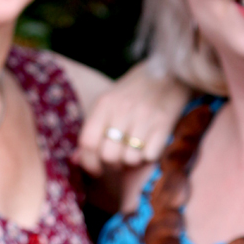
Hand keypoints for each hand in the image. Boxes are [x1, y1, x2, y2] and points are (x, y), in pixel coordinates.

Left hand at [76, 61, 190, 175]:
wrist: (169, 74)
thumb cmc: (133, 94)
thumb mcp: (108, 105)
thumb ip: (92, 131)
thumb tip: (75, 160)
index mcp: (104, 103)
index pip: (87, 142)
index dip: (89, 162)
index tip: (96, 170)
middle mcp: (122, 109)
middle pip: (108, 155)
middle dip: (113, 164)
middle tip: (119, 158)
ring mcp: (144, 116)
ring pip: (129, 159)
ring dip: (132, 161)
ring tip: (135, 148)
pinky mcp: (163, 123)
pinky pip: (149, 156)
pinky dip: (148, 155)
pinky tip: (149, 144)